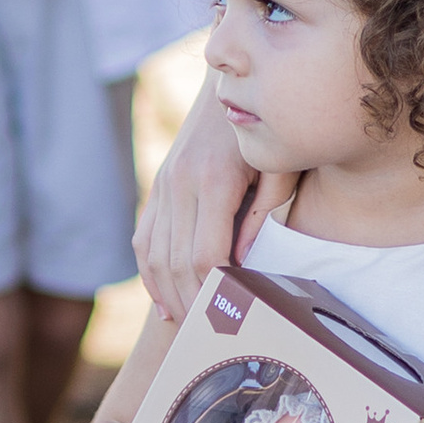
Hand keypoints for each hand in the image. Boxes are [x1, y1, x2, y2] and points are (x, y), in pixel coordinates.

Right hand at [136, 85, 292, 323]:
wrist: (230, 85)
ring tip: (187, 327)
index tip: (230, 318)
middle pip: (176, 263)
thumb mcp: (279, 167)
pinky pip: (144, 239)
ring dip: (167, 296)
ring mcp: (163, 184)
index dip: (215, 293)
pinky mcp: (157, 186)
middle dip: (192, 304)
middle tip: (210, 337)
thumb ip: (263, 214)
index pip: (206, 255)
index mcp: (213, 180)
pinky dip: (150, 276)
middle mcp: (179, 183)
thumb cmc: (268, 130)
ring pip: (153, 256)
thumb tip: (244, 264)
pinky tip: (166, 301)